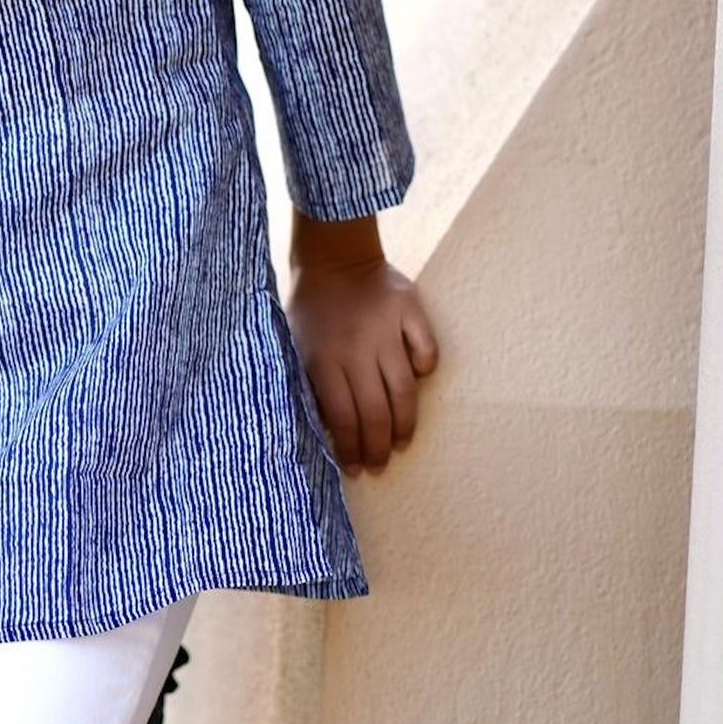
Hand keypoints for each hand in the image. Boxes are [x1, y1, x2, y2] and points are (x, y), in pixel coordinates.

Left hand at [286, 253, 438, 475]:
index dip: (350, 448)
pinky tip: (417, 383)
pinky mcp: (409, 312)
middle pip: (375, 412)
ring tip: (400, 443)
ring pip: (404, 391)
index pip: (342, 417)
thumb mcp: (296, 343)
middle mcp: (356, 349)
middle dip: (378, 448)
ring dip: (404, 424)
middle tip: (380, 466)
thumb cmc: (310, 304)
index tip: (354, 469)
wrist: (333, 254)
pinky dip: (424, 369)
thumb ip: (311, 381)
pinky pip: (426, 352)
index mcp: (323, 358)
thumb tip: (328, 428)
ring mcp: (386, 331)